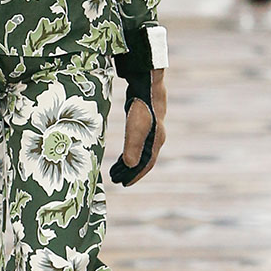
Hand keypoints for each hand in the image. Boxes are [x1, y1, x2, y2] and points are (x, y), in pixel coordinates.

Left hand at [110, 69, 166, 186]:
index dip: (135, 176)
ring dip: (128, 163)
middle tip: (116, 180)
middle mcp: (155, 139)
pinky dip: (129, 151)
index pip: (146, 165)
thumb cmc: (141, 107)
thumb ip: (133, 147)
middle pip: (142, 160)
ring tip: (115, 170)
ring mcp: (151, 131)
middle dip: (129, 172)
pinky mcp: (144, 123)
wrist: (147, 85)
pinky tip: (122, 155)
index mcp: (155, 142)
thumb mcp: (135, 128)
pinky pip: (137, 143)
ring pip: (139, 152)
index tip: (123, 184)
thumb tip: (130, 167)